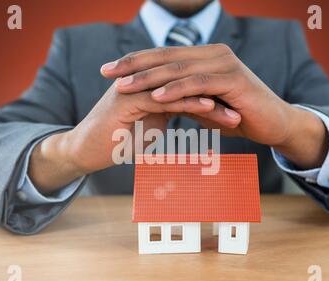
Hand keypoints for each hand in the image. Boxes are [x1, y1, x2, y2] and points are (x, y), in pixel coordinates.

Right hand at [28, 82, 231, 193]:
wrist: (84, 151)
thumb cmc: (115, 141)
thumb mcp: (147, 125)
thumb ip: (165, 115)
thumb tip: (185, 117)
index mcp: (150, 86)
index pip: (188, 87)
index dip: (214, 96)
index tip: (237, 109)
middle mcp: (143, 81)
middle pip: (189, 84)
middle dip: (218, 97)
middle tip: (244, 108)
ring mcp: (135, 88)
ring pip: (180, 90)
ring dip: (211, 100)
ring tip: (235, 111)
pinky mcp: (128, 100)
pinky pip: (164, 99)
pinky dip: (188, 103)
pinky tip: (210, 108)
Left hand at [101, 44, 328, 168]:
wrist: (273, 123)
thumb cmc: (237, 114)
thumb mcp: (203, 104)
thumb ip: (183, 98)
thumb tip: (158, 100)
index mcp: (203, 56)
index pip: (162, 55)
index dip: (134, 62)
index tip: (108, 71)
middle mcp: (212, 54)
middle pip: (165, 57)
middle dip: (132, 65)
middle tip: (106, 72)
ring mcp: (223, 64)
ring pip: (178, 68)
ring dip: (148, 78)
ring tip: (122, 86)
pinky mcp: (233, 79)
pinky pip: (198, 83)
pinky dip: (176, 90)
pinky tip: (155, 97)